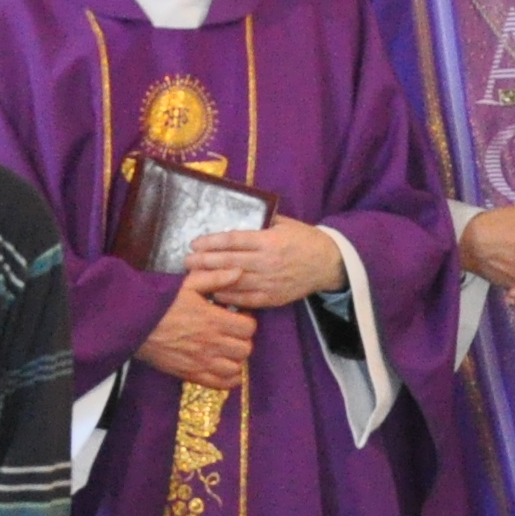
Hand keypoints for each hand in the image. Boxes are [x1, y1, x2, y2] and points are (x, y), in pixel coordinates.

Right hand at [135, 286, 259, 389]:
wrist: (135, 324)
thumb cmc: (161, 302)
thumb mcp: (189, 284)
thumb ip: (216, 278)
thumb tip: (239, 272)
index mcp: (213, 319)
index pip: (249, 328)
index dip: (247, 321)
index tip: (238, 317)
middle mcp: (211, 343)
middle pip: (245, 349)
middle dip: (242, 340)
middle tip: (232, 333)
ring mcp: (202, 362)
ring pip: (236, 368)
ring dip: (235, 359)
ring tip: (227, 350)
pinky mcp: (192, 375)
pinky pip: (222, 384)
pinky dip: (228, 378)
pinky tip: (222, 366)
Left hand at [177, 219, 345, 314]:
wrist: (329, 263)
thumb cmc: (304, 239)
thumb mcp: (285, 223)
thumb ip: (261, 221)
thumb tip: (236, 215)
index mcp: (269, 240)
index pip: (234, 240)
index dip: (212, 242)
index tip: (195, 243)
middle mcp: (267, 262)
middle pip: (229, 262)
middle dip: (204, 261)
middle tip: (185, 261)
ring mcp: (269, 282)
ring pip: (234, 282)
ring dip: (211, 280)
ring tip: (193, 277)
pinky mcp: (273, 297)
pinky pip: (246, 300)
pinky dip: (228, 297)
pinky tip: (214, 294)